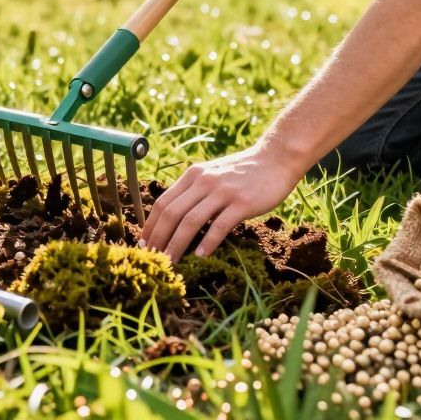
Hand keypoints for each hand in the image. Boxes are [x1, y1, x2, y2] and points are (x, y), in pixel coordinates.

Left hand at [139, 146, 304, 261]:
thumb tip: (176, 216)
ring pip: (190, 221)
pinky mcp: (241, 203)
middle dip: (158, 238)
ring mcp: (222, 192)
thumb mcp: (212, 174)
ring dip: (177, 244)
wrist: (276, 159)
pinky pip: (219, 226)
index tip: (144, 243)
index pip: (163, 202)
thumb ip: (195, 190)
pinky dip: (207, 243)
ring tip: (171, 261)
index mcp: (193, 175)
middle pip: (171, 213)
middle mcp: (203, 181)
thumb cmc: (243, 172)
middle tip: (153, 257)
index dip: (151, 225)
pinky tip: (200, 257)